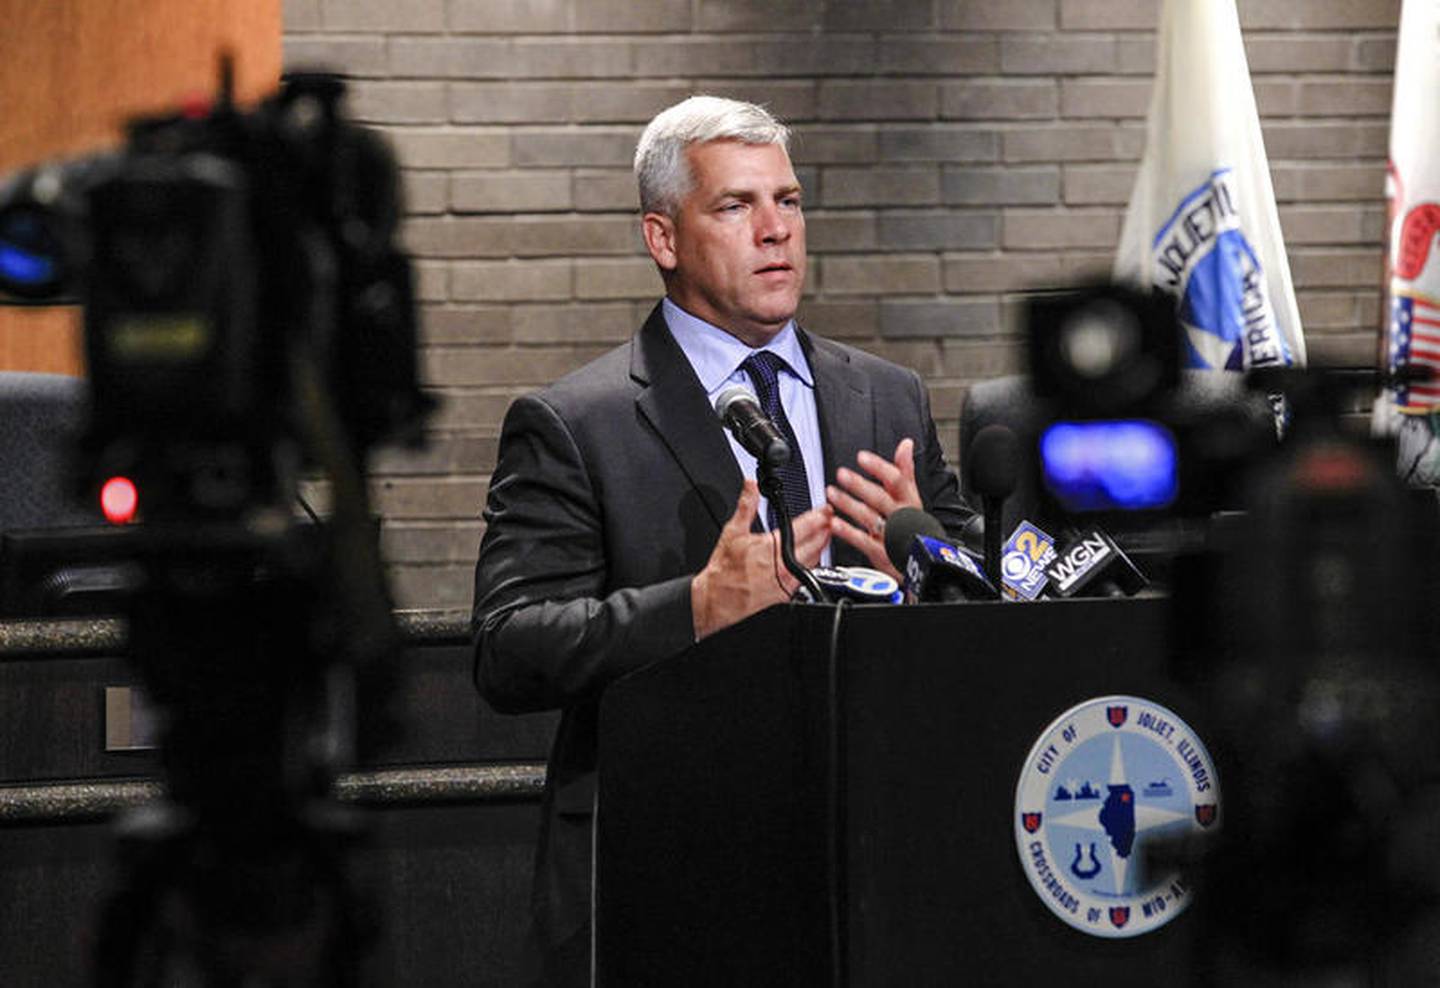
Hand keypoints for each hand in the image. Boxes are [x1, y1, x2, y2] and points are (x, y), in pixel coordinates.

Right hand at [691, 479, 832, 639]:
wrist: (717, 600)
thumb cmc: (723, 570)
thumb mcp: (732, 532)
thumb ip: (745, 506)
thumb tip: (751, 486)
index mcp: (772, 546)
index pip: (805, 527)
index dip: (820, 516)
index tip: (827, 510)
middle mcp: (783, 565)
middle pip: (816, 544)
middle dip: (826, 530)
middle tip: (832, 520)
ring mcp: (787, 581)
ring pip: (815, 560)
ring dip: (822, 547)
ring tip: (825, 536)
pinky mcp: (787, 593)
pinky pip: (807, 576)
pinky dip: (813, 564)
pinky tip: (812, 559)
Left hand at [826, 438, 922, 577]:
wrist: (921, 561)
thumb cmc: (913, 524)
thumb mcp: (912, 496)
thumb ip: (906, 470)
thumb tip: (906, 444)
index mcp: (909, 500)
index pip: (897, 480)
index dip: (879, 468)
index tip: (862, 457)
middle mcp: (901, 516)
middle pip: (881, 498)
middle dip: (860, 485)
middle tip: (841, 473)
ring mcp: (892, 535)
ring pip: (869, 518)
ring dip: (849, 505)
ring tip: (831, 493)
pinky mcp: (882, 554)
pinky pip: (864, 542)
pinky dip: (848, 532)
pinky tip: (834, 523)